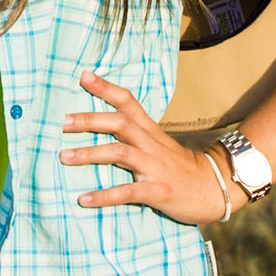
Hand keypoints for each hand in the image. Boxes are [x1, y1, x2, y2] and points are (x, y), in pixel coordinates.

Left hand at [59, 69, 242, 224]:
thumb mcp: (158, 144)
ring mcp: (155, 167)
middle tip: (62, 121)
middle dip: (90, 120)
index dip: (106, 87)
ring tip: (64, 157)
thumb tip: (101, 125)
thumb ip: (134, 134)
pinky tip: (83, 199)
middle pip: (120, 123)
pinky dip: (104, 195)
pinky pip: (127, 192)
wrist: (214, 189)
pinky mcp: (158, 191)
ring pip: (120, 153)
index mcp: (150, 131)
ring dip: (90, 154)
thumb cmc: (179, 167)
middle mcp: (151, 144)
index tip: (83, 75)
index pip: (128, 101)